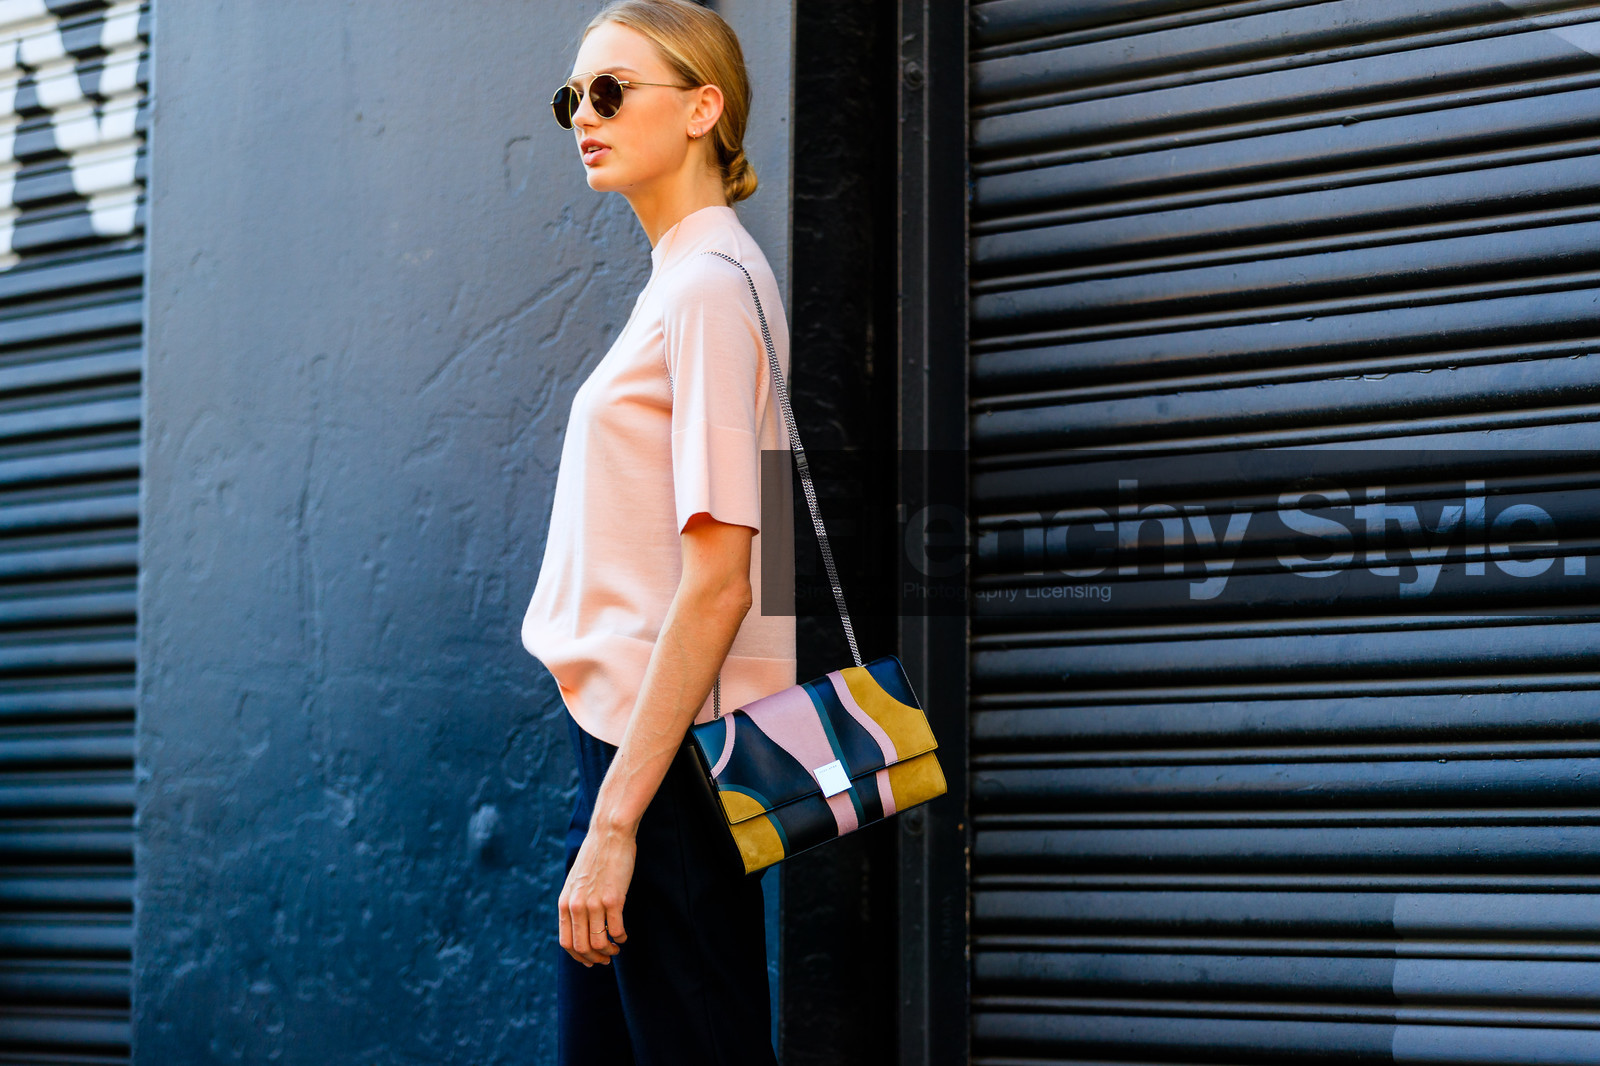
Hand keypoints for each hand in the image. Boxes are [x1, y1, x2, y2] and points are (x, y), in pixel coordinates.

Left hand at [558, 821, 635, 966]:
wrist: (609, 834)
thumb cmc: (596, 856)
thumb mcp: (575, 881)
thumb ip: (574, 902)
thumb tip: (580, 925)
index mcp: (565, 902)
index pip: (566, 942)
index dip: (578, 956)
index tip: (589, 960)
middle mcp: (576, 906)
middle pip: (582, 947)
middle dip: (594, 958)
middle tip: (605, 959)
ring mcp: (594, 903)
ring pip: (599, 942)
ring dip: (609, 951)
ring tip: (616, 948)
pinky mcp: (613, 899)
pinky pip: (616, 930)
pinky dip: (621, 937)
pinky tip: (624, 935)